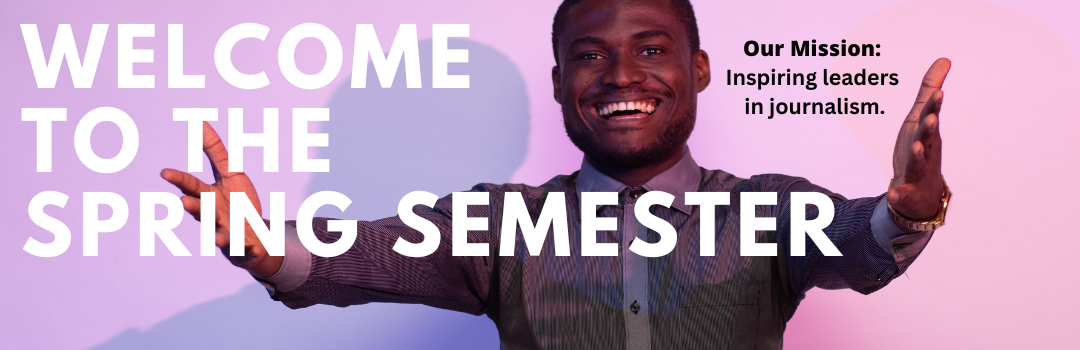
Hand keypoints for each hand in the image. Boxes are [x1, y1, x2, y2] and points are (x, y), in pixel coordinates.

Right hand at [161, 121, 282, 277]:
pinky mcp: (245, 247)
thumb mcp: (231, 173)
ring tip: (218, 237)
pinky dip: (251, 250)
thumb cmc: (238, 202)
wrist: (256, 234)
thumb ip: (216, 152)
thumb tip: (201, 122)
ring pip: (219, 235)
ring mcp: (228, 233)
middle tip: (184, 201)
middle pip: (202, 211)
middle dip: (193, 207)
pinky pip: (249, 250)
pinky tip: (257, 249)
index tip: (164, 172)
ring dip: (218, 235)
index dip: (179, 179)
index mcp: (209, 197)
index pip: (192, 186)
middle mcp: (214, 216)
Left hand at [888, 58, 949, 224]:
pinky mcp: (906, 191)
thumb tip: (944, 59)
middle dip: (929, 128)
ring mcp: (917, 172)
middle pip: (928, 138)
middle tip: (931, 117)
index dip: (934, 106)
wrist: (921, 193)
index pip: (931, 116)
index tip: (939, 93)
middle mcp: (925, 151)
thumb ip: (929, 91)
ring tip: (915, 147)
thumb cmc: (921, 149)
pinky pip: (902, 194)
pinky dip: (899, 194)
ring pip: (918, 163)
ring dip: (917, 155)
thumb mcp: (921, 118)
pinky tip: (893, 193)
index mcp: (928, 134)